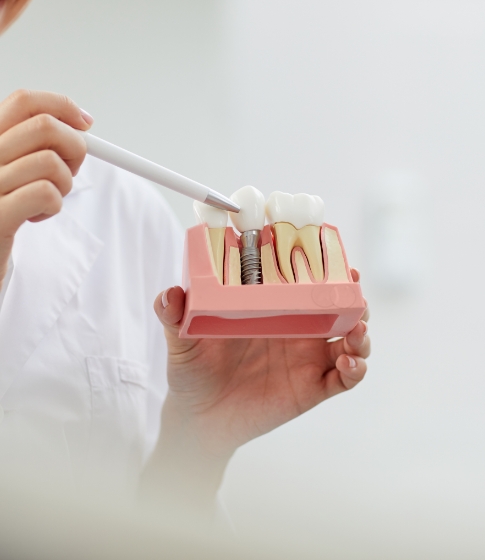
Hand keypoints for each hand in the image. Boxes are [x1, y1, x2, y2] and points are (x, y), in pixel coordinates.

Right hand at [0, 90, 91, 284]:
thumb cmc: (5, 209)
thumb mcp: (15, 169)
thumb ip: (37, 145)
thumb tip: (80, 124)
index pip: (24, 102)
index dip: (62, 106)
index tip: (84, 123)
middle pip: (45, 127)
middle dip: (74, 148)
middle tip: (70, 170)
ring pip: (50, 162)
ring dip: (63, 184)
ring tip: (47, 199)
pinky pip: (45, 193)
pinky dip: (54, 205)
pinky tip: (38, 215)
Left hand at [143, 269, 368, 510]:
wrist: (199, 418)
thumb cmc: (193, 372)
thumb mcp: (183, 341)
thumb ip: (174, 316)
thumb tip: (169, 294)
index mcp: (272, 309)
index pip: (305, 282)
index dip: (325, 267)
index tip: (334, 255)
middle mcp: (296, 329)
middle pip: (338, 306)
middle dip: (353, 296)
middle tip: (354, 288)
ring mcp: (308, 358)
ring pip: (350, 338)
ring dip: (361, 331)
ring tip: (355, 330)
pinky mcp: (313, 387)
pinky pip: (345, 377)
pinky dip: (356, 368)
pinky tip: (347, 362)